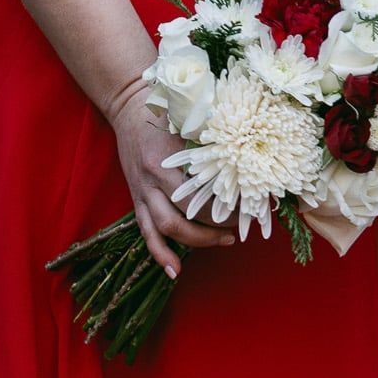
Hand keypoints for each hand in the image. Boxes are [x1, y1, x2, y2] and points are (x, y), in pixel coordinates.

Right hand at [108, 78, 234, 273]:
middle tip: (238, 229)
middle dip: (212, 230)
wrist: (128, 105)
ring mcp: (142, 192)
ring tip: (222, 243)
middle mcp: (153, 180)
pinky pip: (147, 232)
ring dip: (195, 242)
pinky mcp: (136, 198)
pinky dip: (160, 253)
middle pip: (183, 219)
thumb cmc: (166, 108)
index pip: (200, 194)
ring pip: (166, 229)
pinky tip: (174, 271)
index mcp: (168, 161)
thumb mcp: (190, 120)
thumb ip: (211, 140)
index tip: (248, 207)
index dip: (224, 206)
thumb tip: (247, 155)